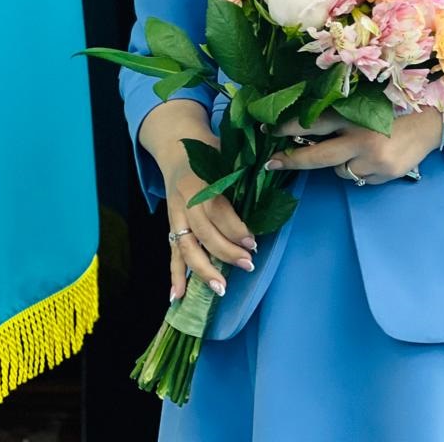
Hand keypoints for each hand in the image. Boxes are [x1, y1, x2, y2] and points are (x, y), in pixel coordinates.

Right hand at [160, 140, 257, 301]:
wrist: (175, 147)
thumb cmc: (209, 151)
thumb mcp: (228, 153)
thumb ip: (244, 169)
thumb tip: (272, 181)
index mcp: (202, 182)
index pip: (218, 211)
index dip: (235, 229)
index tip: (253, 243)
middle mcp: (186, 201)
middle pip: (204, 232)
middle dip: (226, 252)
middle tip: (248, 265)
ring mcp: (176, 215)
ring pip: (186, 246)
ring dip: (203, 269)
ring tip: (221, 289)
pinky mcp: (171, 225)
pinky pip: (172, 252)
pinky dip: (174, 274)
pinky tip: (177, 296)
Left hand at [266, 106, 442, 185]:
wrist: (436, 115)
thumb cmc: (396, 101)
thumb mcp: (366, 98)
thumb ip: (341, 109)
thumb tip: (306, 121)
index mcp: (353, 113)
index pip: (311, 123)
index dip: (286, 127)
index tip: (267, 130)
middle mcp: (360, 137)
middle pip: (316, 157)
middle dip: (291, 160)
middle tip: (271, 163)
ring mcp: (373, 160)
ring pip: (339, 170)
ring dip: (338, 162)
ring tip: (356, 147)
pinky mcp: (385, 174)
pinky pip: (361, 178)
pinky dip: (361, 169)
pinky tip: (375, 155)